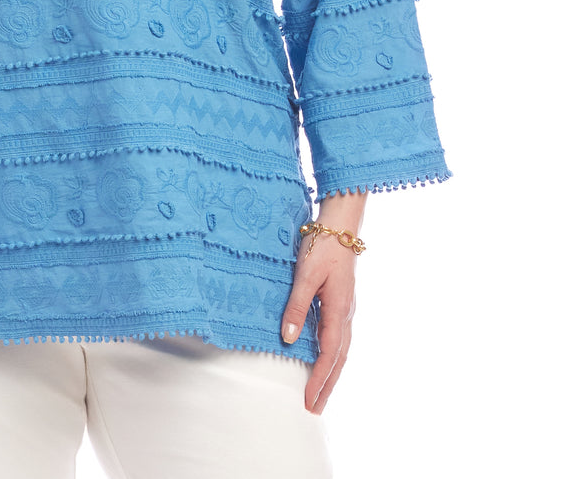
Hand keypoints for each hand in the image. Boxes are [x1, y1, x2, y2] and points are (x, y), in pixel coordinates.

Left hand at [280, 191, 366, 413]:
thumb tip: (289, 339)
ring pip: (341, 350)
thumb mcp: (305, 276)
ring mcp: (346, 309)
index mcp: (339, 312)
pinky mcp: (341, 302)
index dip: (318, 380)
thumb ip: (297, 307)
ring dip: (331, 373)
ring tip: (319, 392)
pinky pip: (338, 337)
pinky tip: (322, 358)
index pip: (329, 356)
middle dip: (327, 386)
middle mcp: (346, 315)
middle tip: (314, 409)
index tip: (307, 401)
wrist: (339, 227)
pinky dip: (332, 355)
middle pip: (339, 360)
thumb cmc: (321, 247)